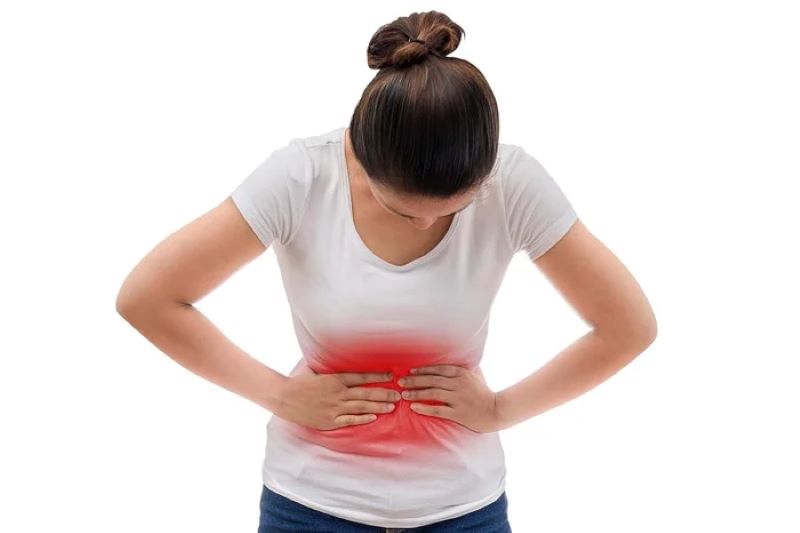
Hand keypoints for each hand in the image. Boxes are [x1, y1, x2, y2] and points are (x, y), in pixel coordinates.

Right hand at [274, 368, 400, 430]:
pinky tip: (374, 417)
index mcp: (335, 379)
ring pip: (361, 407)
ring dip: (378, 406)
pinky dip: (362, 419)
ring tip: (392, 406)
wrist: (283, 397)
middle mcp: (337, 393)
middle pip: (366, 393)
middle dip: (384, 394)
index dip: (377, 376)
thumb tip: (339, 356)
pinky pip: (349, 420)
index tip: (391, 375)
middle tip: (399, 394)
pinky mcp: (329, 421)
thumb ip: (330, 366)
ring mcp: (334, 408)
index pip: (361, 377)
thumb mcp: (316, 369)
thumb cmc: (300, 381)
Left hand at [398, 364, 500, 433]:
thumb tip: (447, 364)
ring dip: (416, 393)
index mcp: (461, 373)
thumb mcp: (474, 375)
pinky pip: (437, 409)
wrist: (496, 410)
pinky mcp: (458, 412)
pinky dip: (424, 408)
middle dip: (414, 380)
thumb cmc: (484, 393)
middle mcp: (458, 384)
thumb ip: (461, 369)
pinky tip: (413, 407)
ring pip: (432, 393)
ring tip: (403, 394)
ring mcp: (458, 398)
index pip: (437, 370)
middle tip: (400, 382)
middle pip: (431, 380)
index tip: (409, 372)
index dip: (422, 370)